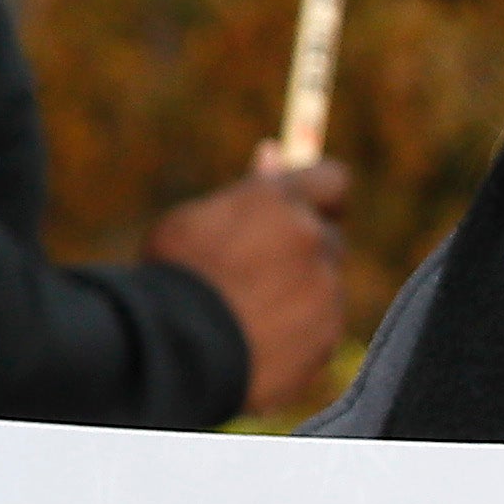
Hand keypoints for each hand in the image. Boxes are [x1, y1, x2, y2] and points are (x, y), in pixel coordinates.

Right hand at [145, 154, 350, 415]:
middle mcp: (312, 241)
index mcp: (279, 202)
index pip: (332, 181)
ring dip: (297, 295)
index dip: (320, 195)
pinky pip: (318, 331)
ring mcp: (326, 292)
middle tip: (262, 268)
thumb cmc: (171, 278)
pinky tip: (255, 346)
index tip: (307, 206)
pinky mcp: (328, 338)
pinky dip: (297, 335)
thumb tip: (273, 152)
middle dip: (305, 249)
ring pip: (323, 287)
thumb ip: (247, 192)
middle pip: (329, 237)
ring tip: (241, 315)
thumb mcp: (196, 221)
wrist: (172, 352)